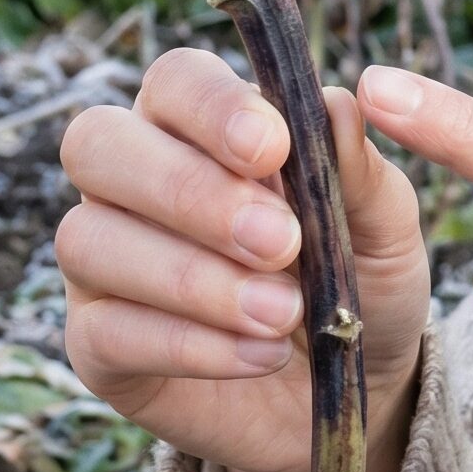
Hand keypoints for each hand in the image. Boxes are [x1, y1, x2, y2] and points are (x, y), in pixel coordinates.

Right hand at [55, 48, 430, 471]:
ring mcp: (102, 263)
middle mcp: (129, 180)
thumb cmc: (358, 280)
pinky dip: (188, 344)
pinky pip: (106, 332)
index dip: (211, 106)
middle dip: (187, 191)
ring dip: (191, 278)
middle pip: (96, 144)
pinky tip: (259, 355)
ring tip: (283, 315)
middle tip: (280, 241)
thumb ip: (360, 173)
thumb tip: (340, 105)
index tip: (274, 148)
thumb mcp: (383, 229)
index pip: (172, 80)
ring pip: (89, 241)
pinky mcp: (96, 346)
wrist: (353, 391)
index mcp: (196, 125)